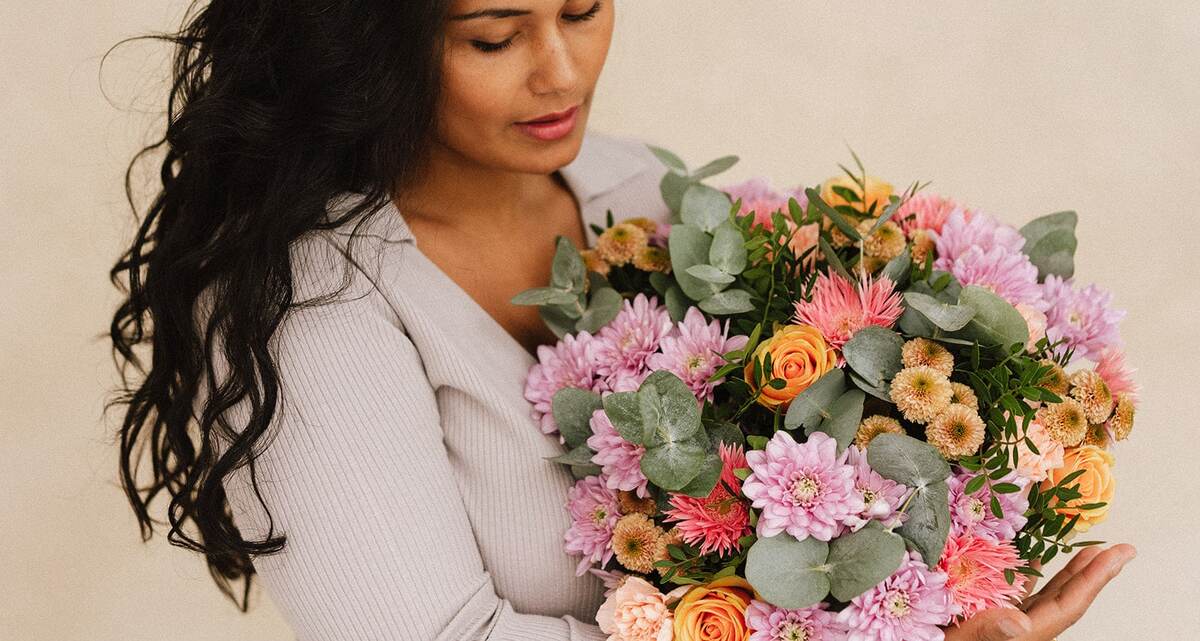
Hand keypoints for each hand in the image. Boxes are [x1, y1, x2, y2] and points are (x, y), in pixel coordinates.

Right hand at [943, 543, 1135, 640]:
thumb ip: (988, 632)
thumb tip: (1020, 622)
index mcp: (1020, 634)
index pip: (1068, 604)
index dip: (1096, 578)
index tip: (1120, 554)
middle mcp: (1018, 626)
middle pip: (1065, 597)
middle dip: (1092, 571)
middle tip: (1118, 548)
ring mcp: (1004, 619)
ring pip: (1045, 592)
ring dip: (1066, 570)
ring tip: (1085, 549)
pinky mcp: (986, 612)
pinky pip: (1016, 589)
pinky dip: (1028, 569)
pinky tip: (1031, 556)